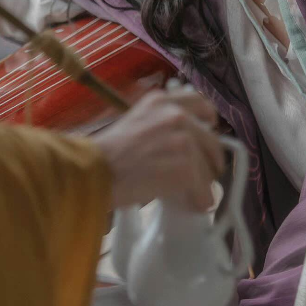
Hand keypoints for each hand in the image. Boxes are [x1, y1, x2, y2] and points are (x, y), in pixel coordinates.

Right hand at [93, 88, 223, 208]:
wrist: (94, 172)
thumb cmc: (107, 154)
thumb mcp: (135, 123)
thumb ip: (161, 124)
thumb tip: (187, 142)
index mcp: (161, 101)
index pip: (201, 104)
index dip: (208, 122)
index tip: (208, 134)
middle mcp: (175, 114)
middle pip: (211, 139)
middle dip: (210, 159)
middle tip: (204, 174)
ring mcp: (182, 140)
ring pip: (208, 165)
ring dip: (204, 183)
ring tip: (195, 195)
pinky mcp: (185, 166)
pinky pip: (203, 186)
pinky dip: (201, 198)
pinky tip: (193, 204)